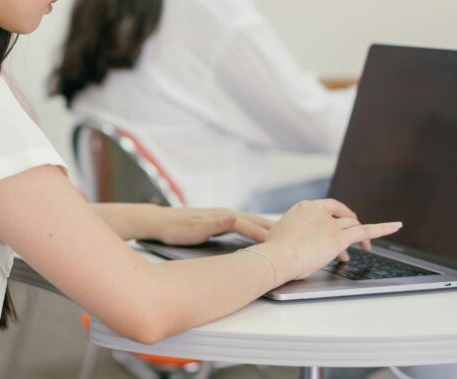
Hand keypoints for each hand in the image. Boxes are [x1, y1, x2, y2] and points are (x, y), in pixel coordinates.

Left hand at [154, 207, 272, 245]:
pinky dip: (255, 228)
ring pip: (250, 221)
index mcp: (222, 216)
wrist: (160, 221)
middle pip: (254, 221)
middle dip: (273, 228)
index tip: (282, 243)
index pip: (249, 225)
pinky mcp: (219, 221)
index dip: (266, 235)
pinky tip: (259, 233)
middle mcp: (225, 214)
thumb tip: (234, 216)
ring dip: (266, 227)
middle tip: (295, 236)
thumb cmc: (176, 229)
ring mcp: (223, 216)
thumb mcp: (194, 229)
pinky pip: (243, 224)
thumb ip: (215, 224)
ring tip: (283, 234)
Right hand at [264, 198, 401, 280]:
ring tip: (365, 246)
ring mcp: (331, 223)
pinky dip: (383, 228)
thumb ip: (292, 233)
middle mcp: (318, 211)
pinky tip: (396, 226)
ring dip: (360, 236)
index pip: (326, 207)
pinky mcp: (340, 237)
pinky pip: (366, 230)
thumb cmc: (274, 251)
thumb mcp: (280, 235)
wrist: (278, 256)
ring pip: (352, 225)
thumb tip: (294, 243)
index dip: (335, 216)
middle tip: (352, 240)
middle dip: (347, 228)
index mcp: (303, 207)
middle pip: (341, 216)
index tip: (338, 222)